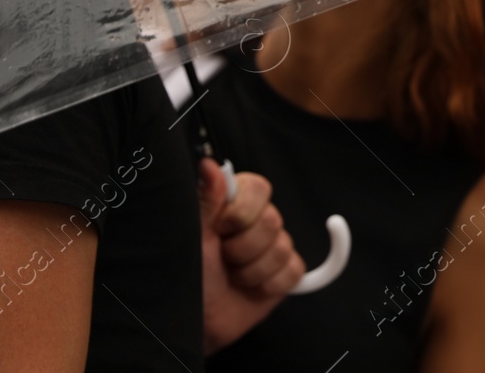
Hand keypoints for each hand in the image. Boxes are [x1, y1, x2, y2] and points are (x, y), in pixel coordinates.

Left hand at [199, 159, 303, 351]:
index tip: (221, 229)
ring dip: (252, 271)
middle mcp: (257, 221)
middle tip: (223, 258)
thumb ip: (206, 201)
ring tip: (233, 277)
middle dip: (243, 248)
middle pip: (273, 220)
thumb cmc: (190, 276)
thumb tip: (209, 165)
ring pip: (283, 248)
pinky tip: (251, 288)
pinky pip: (294, 271)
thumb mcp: (194, 237)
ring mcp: (273, 246)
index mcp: (235, 204)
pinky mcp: (285, 272)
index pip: (259, 187)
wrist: (200, 320)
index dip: (243, 212)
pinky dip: (270, 285)